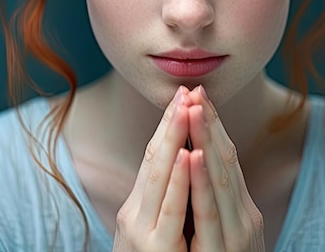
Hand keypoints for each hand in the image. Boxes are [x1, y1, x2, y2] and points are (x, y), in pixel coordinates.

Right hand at [113, 86, 191, 251]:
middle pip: (156, 159)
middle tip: (187, 89)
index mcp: (138, 208)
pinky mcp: (157, 251)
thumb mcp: (153, 231)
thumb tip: (179, 167)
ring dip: (176, 138)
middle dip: (173, 123)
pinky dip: (179, 181)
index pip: (154, 157)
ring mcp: (145, 233)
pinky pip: (172, 211)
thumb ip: (163, 201)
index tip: (184, 96)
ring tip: (187, 106)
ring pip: (163, 177)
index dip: (169, 126)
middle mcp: (136, 215)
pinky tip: (188, 155)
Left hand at [185, 86, 264, 251]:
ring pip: (219, 179)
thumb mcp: (223, 231)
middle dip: (209, 123)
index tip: (197, 95)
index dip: (212, 125)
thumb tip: (202, 164)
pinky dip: (201, 180)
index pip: (225, 156)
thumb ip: (216, 201)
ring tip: (195, 108)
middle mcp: (242, 217)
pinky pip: (208, 212)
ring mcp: (234, 235)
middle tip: (196, 88)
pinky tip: (194, 154)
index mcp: (240, 209)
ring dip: (206, 139)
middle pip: (224, 160)